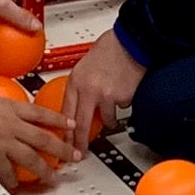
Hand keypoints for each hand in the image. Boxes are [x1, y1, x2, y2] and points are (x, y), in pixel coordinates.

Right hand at [0, 92, 78, 189]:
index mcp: (6, 106)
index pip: (40, 113)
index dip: (58, 119)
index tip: (69, 124)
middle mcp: (9, 123)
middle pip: (44, 137)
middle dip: (62, 148)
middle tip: (73, 155)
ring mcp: (2, 141)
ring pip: (32, 158)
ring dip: (45, 170)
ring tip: (53, 179)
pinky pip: (7, 173)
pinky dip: (12, 181)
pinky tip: (15, 186)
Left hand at [65, 31, 145, 156]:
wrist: (131, 41)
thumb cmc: (111, 47)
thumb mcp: (85, 65)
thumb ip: (80, 85)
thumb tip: (78, 100)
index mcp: (75, 81)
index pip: (65, 114)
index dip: (64, 132)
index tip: (64, 143)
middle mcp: (88, 90)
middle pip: (80, 126)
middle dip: (80, 143)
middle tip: (80, 153)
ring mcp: (106, 96)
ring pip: (105, 120)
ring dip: (108, 118)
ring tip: (112, 107)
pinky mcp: (122, 98)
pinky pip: (122, 108)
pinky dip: (123, 103)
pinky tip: (124, 89)